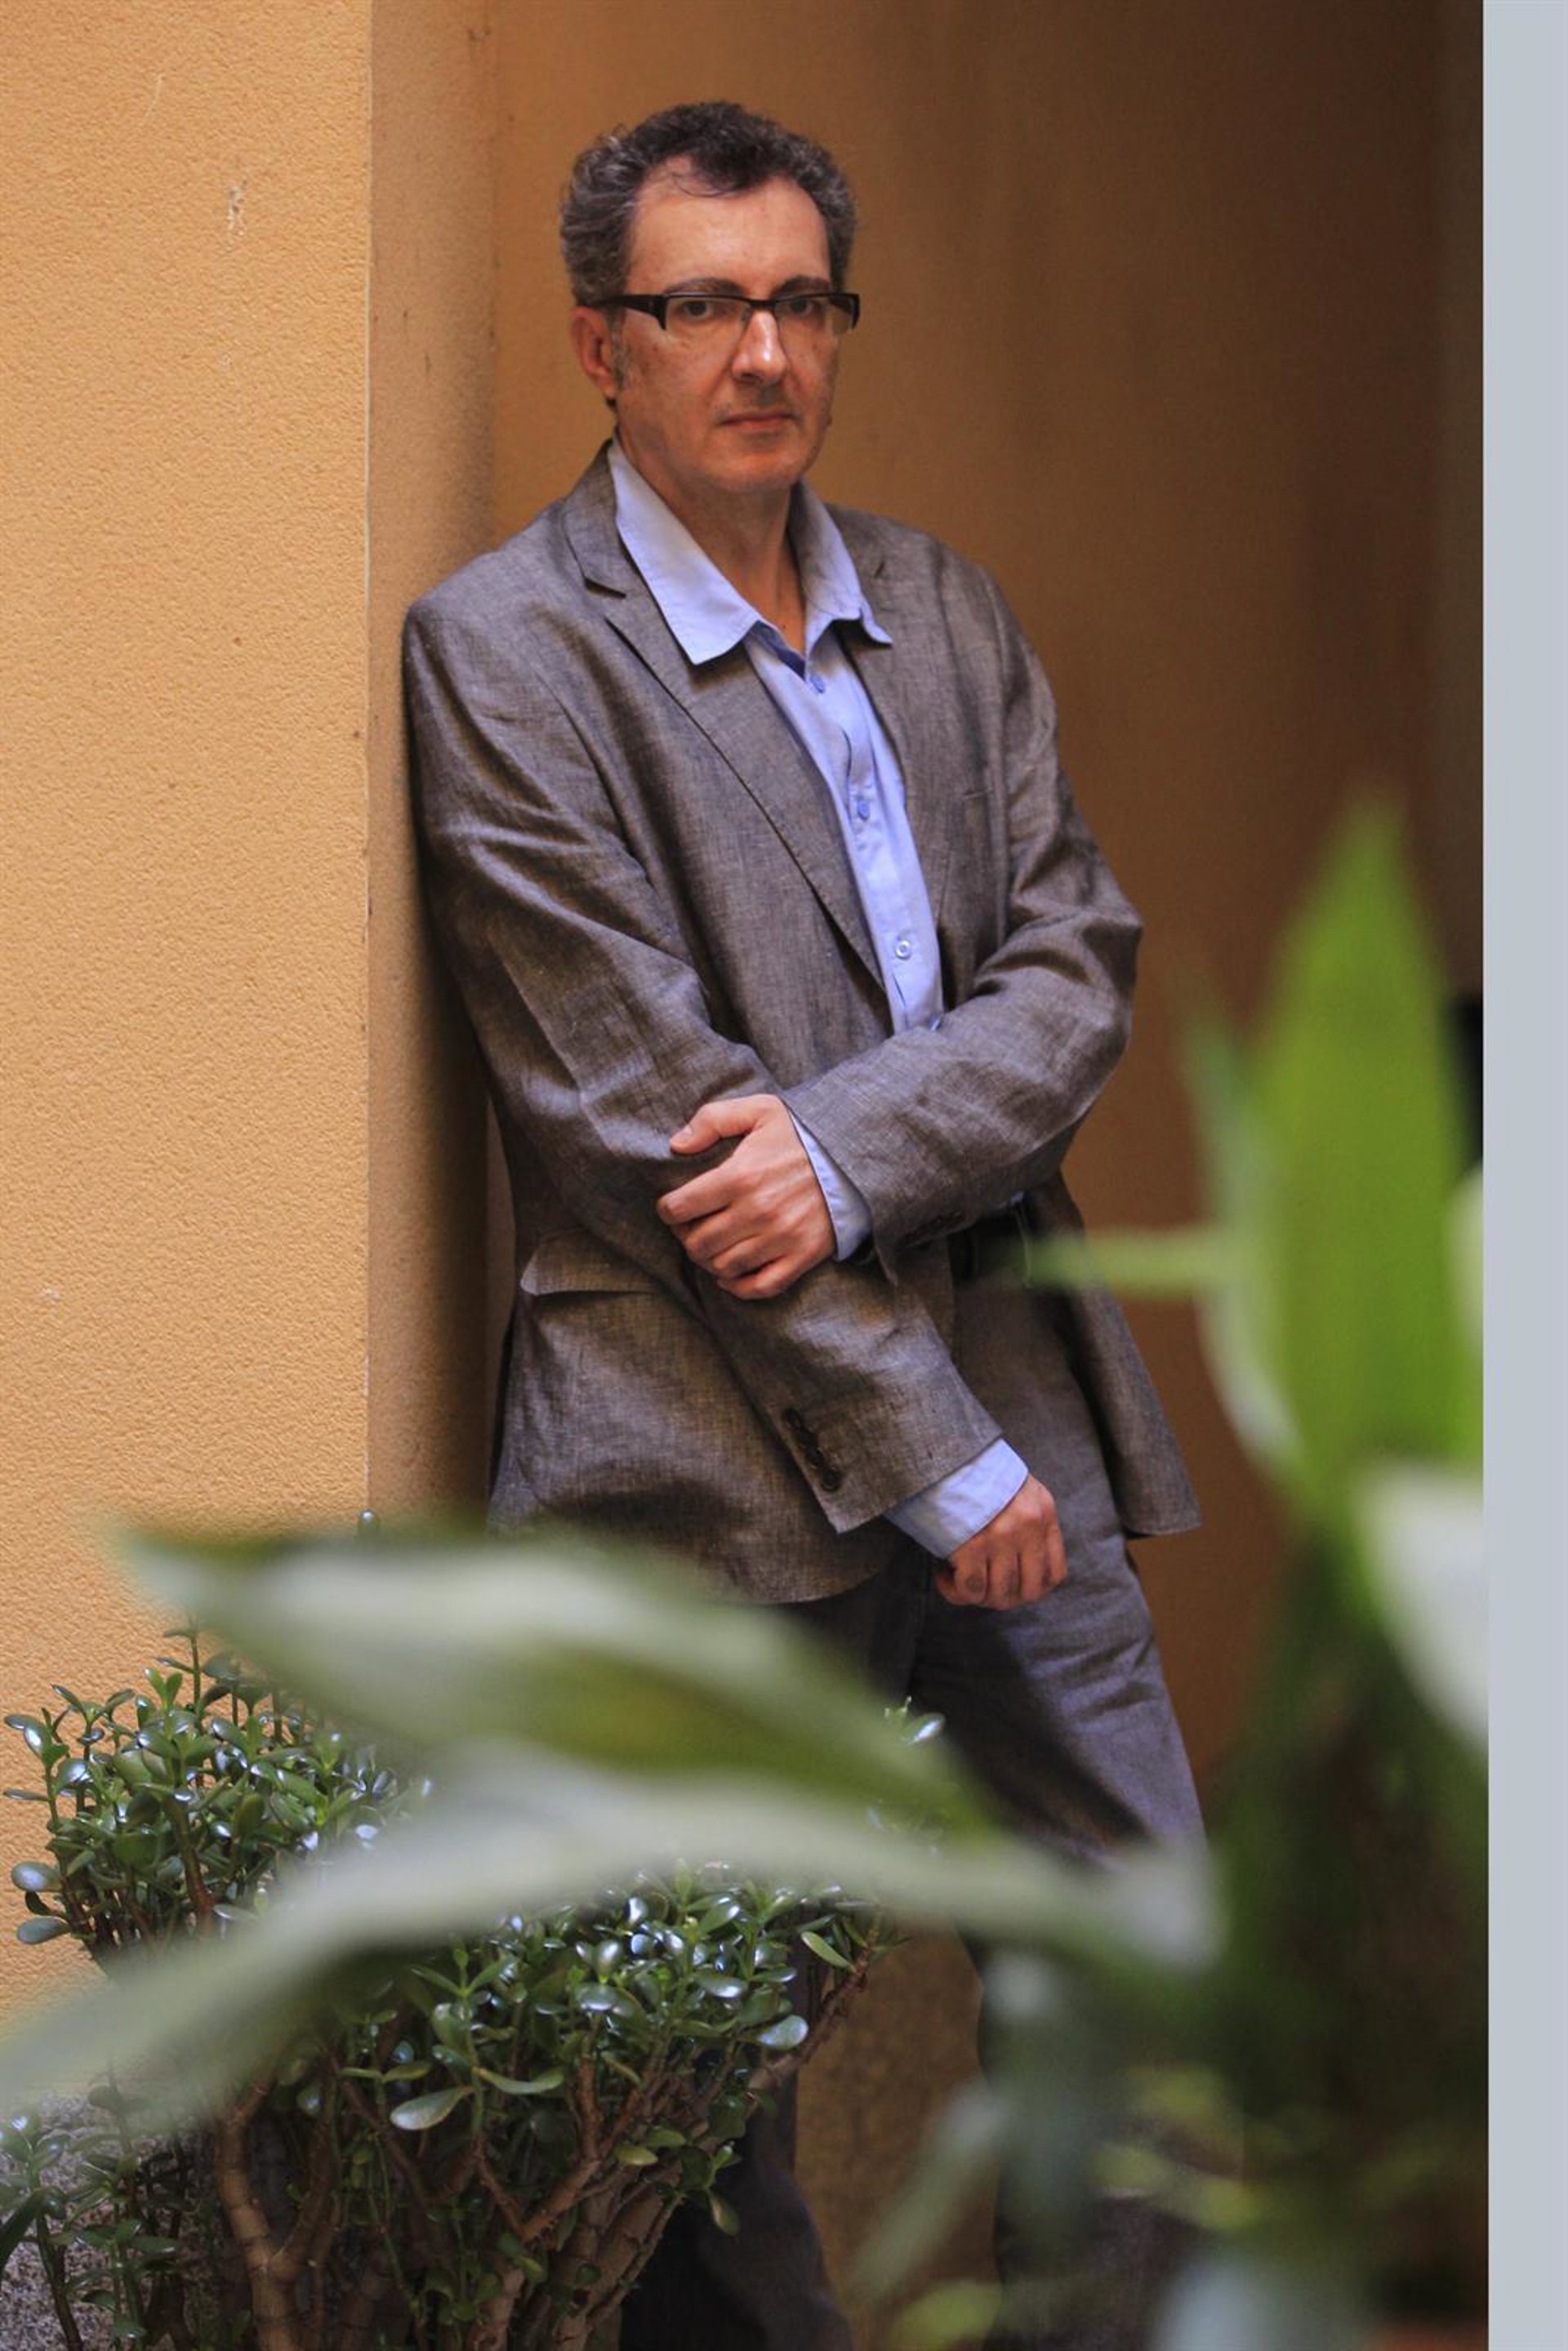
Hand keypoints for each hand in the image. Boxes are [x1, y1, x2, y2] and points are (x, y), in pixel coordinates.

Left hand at [658, 1094, 834, 1299]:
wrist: (855, 1156)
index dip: (668, 1210)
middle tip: (690, 1227)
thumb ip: (712, 1120)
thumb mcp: (759, 1110)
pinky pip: (761, 1286)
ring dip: (708, 1260)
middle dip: (685, 1236)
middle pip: (698, 1243)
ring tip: (710, 1246)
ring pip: (724, 1266)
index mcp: (741, 1176)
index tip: (672, 1207)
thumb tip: (676, 1145)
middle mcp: (758, 1212)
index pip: (681, 1207)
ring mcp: (781, 1238)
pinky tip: (729, 1275)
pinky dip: (739, 1287)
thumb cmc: (803, 1133)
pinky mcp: (802, 1256)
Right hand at [935, 1475, 1067, 1609]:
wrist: (944, 1452)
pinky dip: (955, 1591)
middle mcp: (1028, 1528)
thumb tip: (1021, 1563)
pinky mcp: (973, 1546)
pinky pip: (970, 1590)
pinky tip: (943, 1575)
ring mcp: (1002, 1538)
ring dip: (977, 1597)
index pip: (1055, 1574)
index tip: (1011, 1585)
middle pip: (1028, 1592)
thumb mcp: (1018, 1488)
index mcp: (1043, 1513)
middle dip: (1003, 1599)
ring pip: (999, 1595)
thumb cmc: (974, 1471)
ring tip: (958, 1579)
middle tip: (982, 1587)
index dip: (1033, 1590)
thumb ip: (1028, 1520)